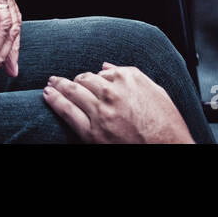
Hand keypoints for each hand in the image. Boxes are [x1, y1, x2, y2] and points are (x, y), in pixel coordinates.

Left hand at [43, 63, 193, 142]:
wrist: (170, 149)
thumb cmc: (167, 124)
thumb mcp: (155, 91)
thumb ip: (130, 75)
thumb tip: (106, 67)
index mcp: (128, 79)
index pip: (100, 73)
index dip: (92, 79)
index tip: (87, 81)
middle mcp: (112, 92)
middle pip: (84, 80)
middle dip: (72, 80)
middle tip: (59, 79)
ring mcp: (101, 112)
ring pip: (73, 92)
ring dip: (58, 86)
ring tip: (50, 84)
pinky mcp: (93, 132)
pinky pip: (68, 112)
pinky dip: (55, 101)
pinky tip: (48, 95)